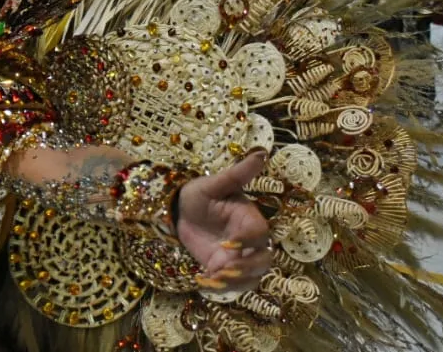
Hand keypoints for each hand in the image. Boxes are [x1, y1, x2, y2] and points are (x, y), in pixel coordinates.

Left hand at [176, 150, 271, 292]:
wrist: (179, 212)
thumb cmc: (199, 194)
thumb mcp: (213, 183)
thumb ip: (236, 174)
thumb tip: (262, 154)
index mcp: (249, 218)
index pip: (260, 233)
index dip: (248, 241)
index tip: (228, 243)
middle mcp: (249, 240)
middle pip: (263, 260)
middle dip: (247, 268)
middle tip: (223, 269)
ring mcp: (238, 257)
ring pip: (252, 277)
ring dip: (236, 283)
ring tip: (212, 279)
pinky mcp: (225, 269)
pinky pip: (232, 285)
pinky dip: (221, 288)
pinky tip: (203, 281)